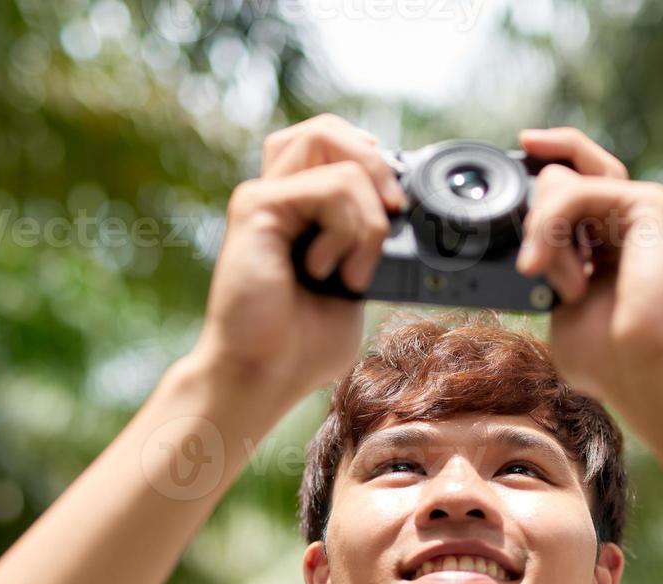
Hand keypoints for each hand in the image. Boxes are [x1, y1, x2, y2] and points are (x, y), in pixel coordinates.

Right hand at [193, 114, 405, 399]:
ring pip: (333, 146)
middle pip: (330, 128)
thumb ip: (374, 244)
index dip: (377, 162)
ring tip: (356, 264)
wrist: (263, 375)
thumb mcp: (358, 286)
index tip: (400, 209)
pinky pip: (329, 186)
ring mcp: (264, 196)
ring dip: (367, 208)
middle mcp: (278, 194)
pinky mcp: (256, 207)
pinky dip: (349, 230)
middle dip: (376, 164)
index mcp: (300, 209)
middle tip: (395, 213)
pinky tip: (331, 271)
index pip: (337, 144)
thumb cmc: (302, 345)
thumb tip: (406, 212)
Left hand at [515, 128, 662, 414]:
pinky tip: (553, 270)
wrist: (650, 374)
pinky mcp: (649, 204)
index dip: (536, 165)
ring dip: (540, 232)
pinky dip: (552, 229)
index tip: (508, 165)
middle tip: (531, 268)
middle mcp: (623, 219)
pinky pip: (577, 190)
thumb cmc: (612, 360)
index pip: (567, 179)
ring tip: (545, 277)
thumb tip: (517, 249)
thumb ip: (542, 269)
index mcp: (604, 240)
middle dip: (530, 219)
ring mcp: (639, 208)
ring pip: (561, 178)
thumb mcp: (557, 308)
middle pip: (561, 169)